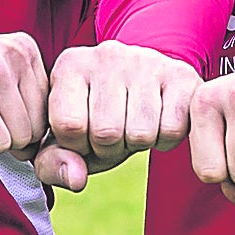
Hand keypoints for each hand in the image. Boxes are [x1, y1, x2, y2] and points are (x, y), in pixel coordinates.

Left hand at [35, 40, 199, 191]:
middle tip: (115, 132)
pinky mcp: (180, 74)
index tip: (84, 135)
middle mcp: (106, 55)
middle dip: (109, 149)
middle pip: (106, 133)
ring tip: (133, 125)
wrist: (147, 82)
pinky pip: (171, 130)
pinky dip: (165, 140)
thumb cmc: (98, 115)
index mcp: (70, 66)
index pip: (69, 125)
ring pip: (140, 134)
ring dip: (137, 145)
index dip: (78, 146)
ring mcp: (145, 61)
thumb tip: (76, 179)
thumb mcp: (67, 138)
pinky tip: (157, 121)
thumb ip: (53, 163)